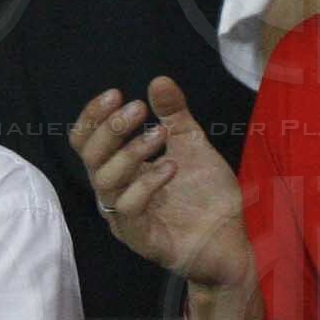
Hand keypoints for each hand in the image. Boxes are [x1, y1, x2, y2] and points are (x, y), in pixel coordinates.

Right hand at [72, 77, 255, 289]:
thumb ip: (175, 114)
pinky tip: (170, 167)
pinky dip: (147, 184)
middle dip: (110, 129)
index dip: (94, 117)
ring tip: (160, 134)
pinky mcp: (141, 238)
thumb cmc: (206, 196)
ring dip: (131, 152)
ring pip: (106, 182)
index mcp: (121, 170)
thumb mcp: (191, 145)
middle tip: (138, 108)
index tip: (116, 94)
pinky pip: (129, 209)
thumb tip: (159, 80)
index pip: (87, 141)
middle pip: (90, 158)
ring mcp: (126, 218)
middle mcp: (115, 193)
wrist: (232, 240)